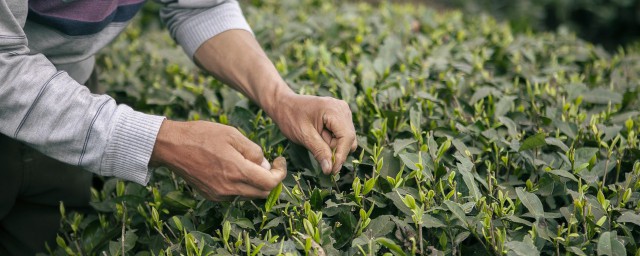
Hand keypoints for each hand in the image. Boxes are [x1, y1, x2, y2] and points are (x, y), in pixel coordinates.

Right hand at [151, 120, 286, 200]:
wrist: (171, 147)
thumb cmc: (202, 136)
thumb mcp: (233, 135)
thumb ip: (253, 151)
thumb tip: (264, 165)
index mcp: (236, 171)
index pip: (270, 183)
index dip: (280, 173)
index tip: (280, 161)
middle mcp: (229, 188)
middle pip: (261, 192)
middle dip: (270, 179)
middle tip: (270, 163)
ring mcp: (219, 194)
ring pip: (248, 194)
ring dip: (255, 182)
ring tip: (248, 162)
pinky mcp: (211, 195)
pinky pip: (234, 194)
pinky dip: (241, 184)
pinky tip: (233, 169)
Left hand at [267, 92, 356, 174]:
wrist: (284, 105)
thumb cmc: (290, 117)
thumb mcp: (304, 136)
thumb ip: (319, 151)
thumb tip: (330, 169)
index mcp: (334, 110)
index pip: (347, 137)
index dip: (341, 156)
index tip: (332, 171)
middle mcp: (342, 109)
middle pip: (349, 139)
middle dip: (335, 150)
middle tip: (316, 148)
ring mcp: (342, 112)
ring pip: (347, 139)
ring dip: (333, 145)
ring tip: (316, 138)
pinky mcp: (340, 116)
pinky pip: (342, 135)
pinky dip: (332, 140)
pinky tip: (320, 135)